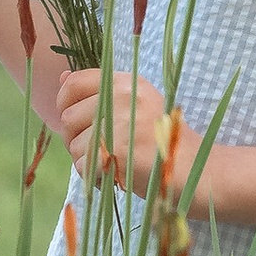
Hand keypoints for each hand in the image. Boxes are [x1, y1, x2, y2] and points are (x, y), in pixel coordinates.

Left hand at [57, 68, 196, 197]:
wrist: (193, 168)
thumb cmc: (162, 139)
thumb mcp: (137, 104)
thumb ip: (100, 92)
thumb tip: (61, 78)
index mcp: (126, 83)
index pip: (74, 83)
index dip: (65, 103)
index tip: (74, 120)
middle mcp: (122, 99)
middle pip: (68, 117)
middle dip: (74, 138)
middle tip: (97, 149)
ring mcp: (120, 125)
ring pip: (74, 145)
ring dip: (86, 160)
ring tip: (111, 163)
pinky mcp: (118, 152)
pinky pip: (84, 166)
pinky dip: (93, 176)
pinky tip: (113, 174)